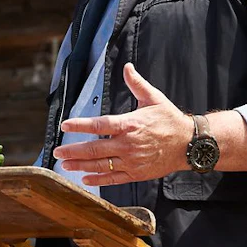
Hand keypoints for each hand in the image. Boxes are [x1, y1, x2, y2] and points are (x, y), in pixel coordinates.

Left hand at [54, 62, 192, 185]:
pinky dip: (98, 179)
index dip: (80, 125)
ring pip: (101, 165)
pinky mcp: (136, 173)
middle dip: (73, 151)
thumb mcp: (154, 98)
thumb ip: (137, 84)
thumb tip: (127, 67)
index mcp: (130, 124)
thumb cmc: (170, 119)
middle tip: (57, 151)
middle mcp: (128, 144)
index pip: (99, 125)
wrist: (189, 144)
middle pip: (94, 149)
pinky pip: (114, 178)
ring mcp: (132, 161)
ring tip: (65, 164)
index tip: (65, 126)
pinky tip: (85, 179)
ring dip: (80, 166)